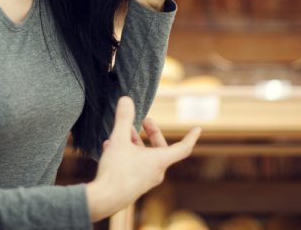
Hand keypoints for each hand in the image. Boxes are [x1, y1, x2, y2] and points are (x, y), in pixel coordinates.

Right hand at [86, 96, 200, 221]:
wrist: (102, 200)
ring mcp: (144, 180)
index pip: (183, 148)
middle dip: (152, 133)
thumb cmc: (116, 171)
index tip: (198, 128)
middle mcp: (155, 172)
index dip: (191, 137)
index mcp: (159, 161)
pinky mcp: (132, 185)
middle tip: (144, 121)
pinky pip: (135, 165)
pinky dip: (127, 153)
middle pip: (161, 149)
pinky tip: (111, 146)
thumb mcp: (119, 139)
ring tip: (124, 132)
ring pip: (145, 156)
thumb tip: (126, 99)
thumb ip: (123, 118)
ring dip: (136, 142)